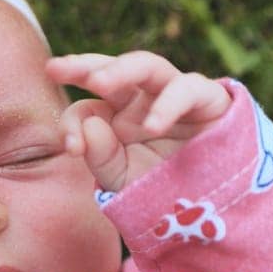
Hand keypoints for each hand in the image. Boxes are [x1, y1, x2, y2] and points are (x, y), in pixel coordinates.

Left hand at [46, 51, 231, 191]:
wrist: (216, 206)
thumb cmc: (166, 188)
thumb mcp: (125, 181)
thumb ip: (102, 159)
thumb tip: (90, 127)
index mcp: (116, 117)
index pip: (86, 109)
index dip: (72, 123)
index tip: (70, 148)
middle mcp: (142, 100)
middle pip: (110, 71)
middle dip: (82, 66)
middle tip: (55, 67)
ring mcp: (174, 94)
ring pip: (148, 66)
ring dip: (121, 69)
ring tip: (98, 82)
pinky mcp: (209, 99)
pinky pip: (188, 89)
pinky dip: (169, 104)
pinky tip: (153, 126)